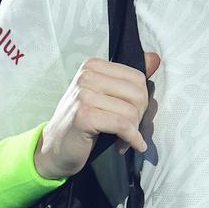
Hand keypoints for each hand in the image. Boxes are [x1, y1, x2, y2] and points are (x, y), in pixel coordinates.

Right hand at [35, 52, 160, 178]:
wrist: (53, 149)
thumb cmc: (82, 122)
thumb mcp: (104, 96)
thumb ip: (128, 79)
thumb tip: (155, 58)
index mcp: (93, 66)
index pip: (137, 77)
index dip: (140, 101)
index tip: (132, 115)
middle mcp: (86, 76)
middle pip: (137, 93)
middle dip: (139, 116)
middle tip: (129, 130)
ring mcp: (84, 94)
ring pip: (131, 111)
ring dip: (133, 131)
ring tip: (123, 140)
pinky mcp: (85, 115)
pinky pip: (122, 125)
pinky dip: (131, 139)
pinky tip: (127, 147)